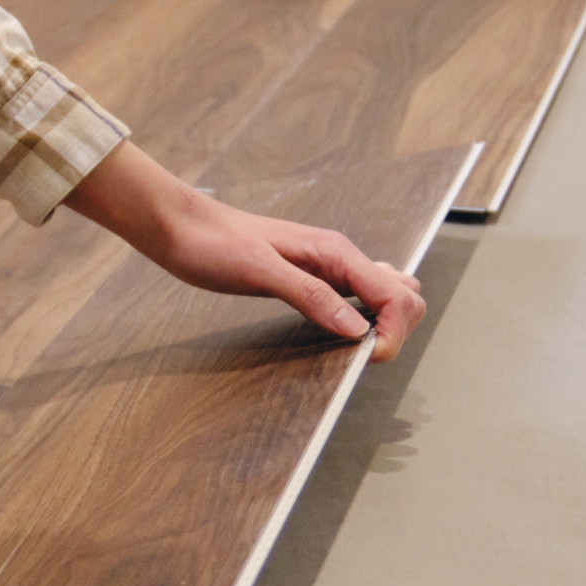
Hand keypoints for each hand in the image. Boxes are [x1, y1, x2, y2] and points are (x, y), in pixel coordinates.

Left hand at [62, 138, 426, 357]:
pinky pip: (357, 298)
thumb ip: (311, 297)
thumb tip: (357, 330)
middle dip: (397, 328)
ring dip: (385, 324)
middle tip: (364, 355)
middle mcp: (340, 257)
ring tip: (356, 349)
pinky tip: (341, 332)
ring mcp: (328, 267)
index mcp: (336, 252)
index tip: (366, 357)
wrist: (182, 228)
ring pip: (386, 295)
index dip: (392, 331)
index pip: (397, 294)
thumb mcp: (260, 271)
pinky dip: (364, 318)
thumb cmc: (214, 244)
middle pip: (404, 294)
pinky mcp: (312, 277)